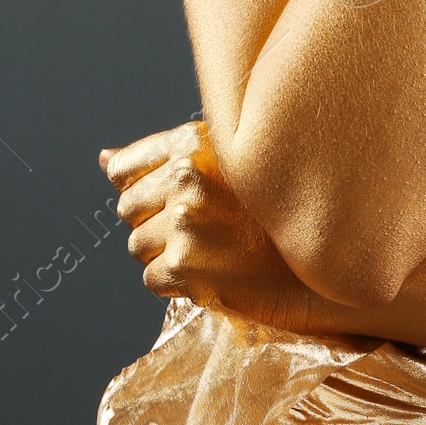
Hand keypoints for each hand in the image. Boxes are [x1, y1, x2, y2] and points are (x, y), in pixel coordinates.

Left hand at [101, 118, 324, 331]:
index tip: (170, 200)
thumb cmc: (276, 208)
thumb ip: (166, 157)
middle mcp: (187, 177)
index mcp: (195, 142)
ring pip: (137, 245)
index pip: (126, 168)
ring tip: (211, 250)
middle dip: (154, 223)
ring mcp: (184, 222)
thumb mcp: (229, 162)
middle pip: (128, 208)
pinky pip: (152, 277)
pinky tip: (213, 271)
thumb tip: (103, 159)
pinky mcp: (185, 265)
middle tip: (200, 230)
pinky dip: (176, 281)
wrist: (322, 259)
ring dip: (167, 253)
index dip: (143, 189)